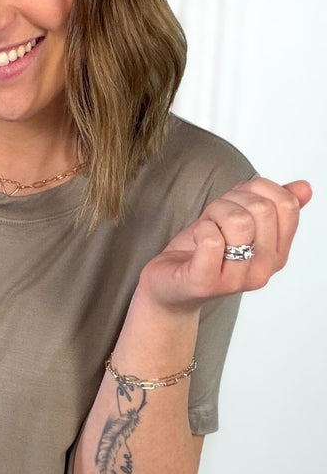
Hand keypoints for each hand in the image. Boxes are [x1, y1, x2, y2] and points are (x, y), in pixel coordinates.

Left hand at [139, 177, 311, 312]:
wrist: (169, 285)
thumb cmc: (204, 251)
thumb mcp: (240, 220)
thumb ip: (272, 205)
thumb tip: (304, 188)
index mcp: (277, 254)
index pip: (287, 205)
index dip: (259, 189)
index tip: (239, 201)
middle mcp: (263, 270)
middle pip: (262, 209)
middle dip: (232, 200)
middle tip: (216, 217)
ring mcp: (236, 280)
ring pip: (238, 221)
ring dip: (214, 213)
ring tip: (206, 227)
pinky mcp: (205, 282)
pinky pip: (212, 239)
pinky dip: (200, 229)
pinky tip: (196, 241)